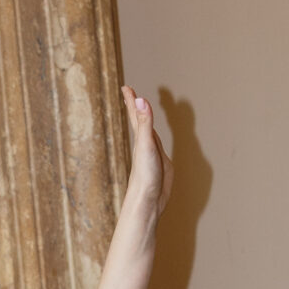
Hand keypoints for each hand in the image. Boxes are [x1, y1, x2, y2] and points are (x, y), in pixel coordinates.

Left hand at [121, 84, 172, 218]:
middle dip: (136, 107)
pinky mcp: (162, 165)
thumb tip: (140, 100)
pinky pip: (160, 147)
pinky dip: (157, 139)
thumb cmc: (145, 175)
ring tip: (144, 113)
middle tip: (132, 94)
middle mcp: (145, 144)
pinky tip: (156, 141)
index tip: (126, 87)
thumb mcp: (146, 145)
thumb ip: (144, 123)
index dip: (131, 100)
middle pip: (139, 121)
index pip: (134, 114)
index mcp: (140, 138)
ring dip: (146, 122)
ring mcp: (153, 154)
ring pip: (149, 133)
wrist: (148, 201)